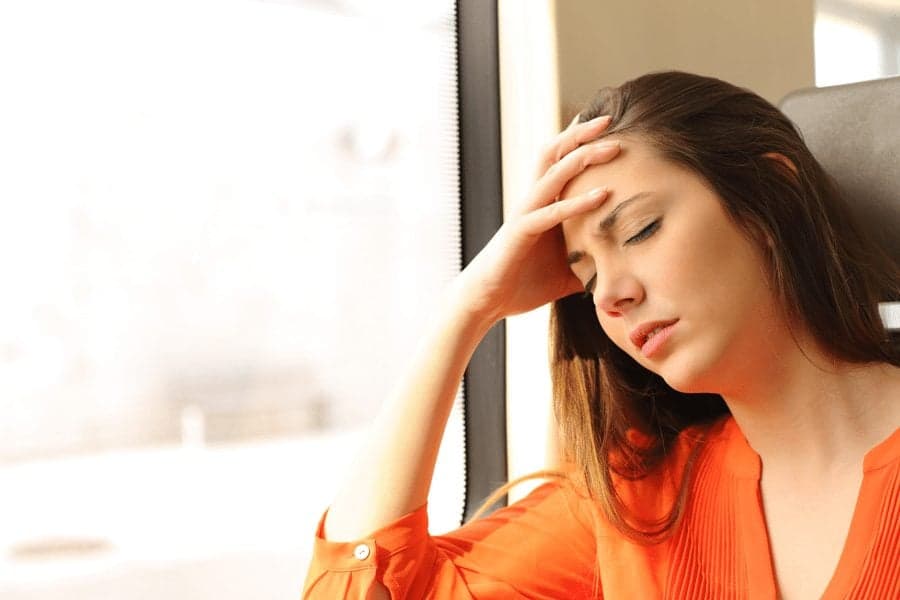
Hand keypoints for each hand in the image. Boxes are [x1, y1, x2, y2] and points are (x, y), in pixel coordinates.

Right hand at [452, 114, 620, 323]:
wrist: (486, 302)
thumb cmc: (522, 285)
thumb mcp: (566, 273)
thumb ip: (590, 264)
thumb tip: (620, 272)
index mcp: (542, 204)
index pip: (560, 161)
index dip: (580, 140)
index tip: (608, 123)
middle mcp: (532, 201)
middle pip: (554, 153)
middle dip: (582, 133)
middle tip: (611, 119)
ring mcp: (525, 213)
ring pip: (554, 172)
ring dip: (584, 156)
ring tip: (614, 146)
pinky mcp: (521, 232)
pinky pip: (551, 211)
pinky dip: (578, 202)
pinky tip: (603, 195)